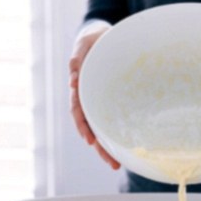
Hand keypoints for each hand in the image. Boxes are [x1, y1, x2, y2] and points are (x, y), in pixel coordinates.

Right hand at [69, 22, 119, 169]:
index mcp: (81, 88)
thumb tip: (73, 77)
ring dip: (109, 148)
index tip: (91, 142)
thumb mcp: (86, 43)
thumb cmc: (94, 39)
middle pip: (92, 128)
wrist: (104, 36)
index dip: (84, 127)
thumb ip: (78, 56)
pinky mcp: (112, 102)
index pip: (79, 112)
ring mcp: (101, 102)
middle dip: (101, 148)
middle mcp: (89, 99)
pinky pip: (114, 121)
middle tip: (114, 163)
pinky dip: (118, 135)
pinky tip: (127, 148)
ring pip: (103, 129)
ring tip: (119, 164)